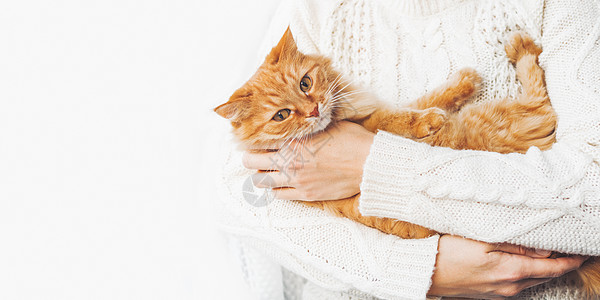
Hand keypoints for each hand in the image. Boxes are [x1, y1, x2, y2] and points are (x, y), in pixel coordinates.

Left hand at [242, 121, 374, 200]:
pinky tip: (277, 184)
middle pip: (252, 162)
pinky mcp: (306, 194)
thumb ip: (309, 124)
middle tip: (252, 156)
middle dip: (249, 158)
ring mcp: (296, 180)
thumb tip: (304, 115)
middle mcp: (290, 161)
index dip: (253, 140)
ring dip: (259, 176)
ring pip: (262, 182)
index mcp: (294, 141)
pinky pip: (279, 196)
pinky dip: (274, 190)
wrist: (370, 165)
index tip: (254, 139)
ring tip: (264, 171)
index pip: (259, 141)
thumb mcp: (329, 124)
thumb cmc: (352, 140)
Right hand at [428, 235, 587, 298]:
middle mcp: (510, 287)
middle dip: (561, 264)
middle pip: (545, 275)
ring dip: (544, 269)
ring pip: (532, 280)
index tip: (583, 251)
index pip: (553, 267)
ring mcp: (499, 293)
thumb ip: (516, 244)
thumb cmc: (449, 252)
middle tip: (571, 250)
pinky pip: (517, 285)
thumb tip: (544, 248)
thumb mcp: (483, 240)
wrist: (425, 272)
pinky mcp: (489, 294)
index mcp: (512, 271)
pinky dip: (527, 274)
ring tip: (551, 254)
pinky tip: (523, 264)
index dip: (571, 260)